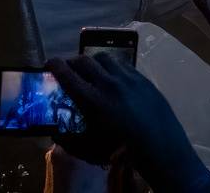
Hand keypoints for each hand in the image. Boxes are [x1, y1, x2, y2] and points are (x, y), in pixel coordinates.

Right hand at [45, 54, 209, 190]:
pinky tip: (113, 74)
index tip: (49, 63)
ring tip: (91, 69)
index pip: (67, 75)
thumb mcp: (91, 147)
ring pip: (104, 58)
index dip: (55, 66)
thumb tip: (55, 132)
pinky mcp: (142, 78)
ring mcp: (127, 78)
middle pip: (84, 61)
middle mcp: (108, 83)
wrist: (160, 147)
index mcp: (93, 100)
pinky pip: (122, 64)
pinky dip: (112, 66)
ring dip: (92, 61)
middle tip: (68, 68)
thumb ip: (70, 139)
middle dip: (72, 62)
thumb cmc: (123, 151)